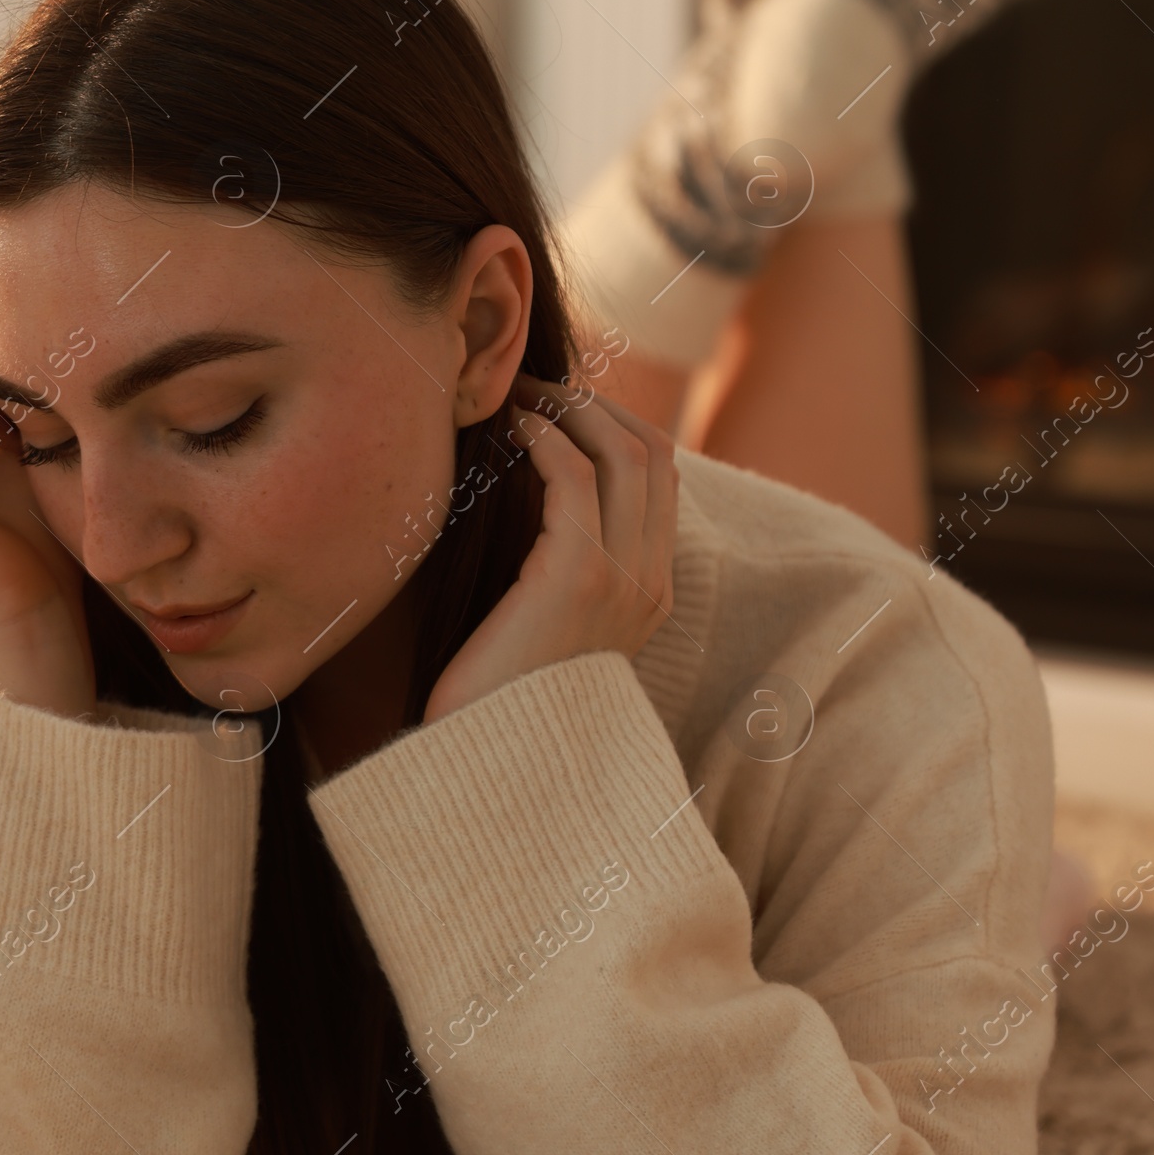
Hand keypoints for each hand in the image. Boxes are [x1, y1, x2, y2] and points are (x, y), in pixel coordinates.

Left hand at [423, 378, 677, 725]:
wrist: (491, 768)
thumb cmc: (498, 703)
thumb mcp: (542, 630)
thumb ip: (555, 574)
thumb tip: (526, 507)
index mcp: (651, 596)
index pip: (662, 480)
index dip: (617, 427)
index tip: (562, 407)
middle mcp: (651, 584)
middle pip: (654, 452)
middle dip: (598, 404)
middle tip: (537, 386)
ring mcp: (623, 579)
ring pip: (623, 452)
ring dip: (570, 408)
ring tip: (519, 393)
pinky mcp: (579, 575)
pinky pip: (576, 476)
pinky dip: (546, 437)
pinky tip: (511, 427)